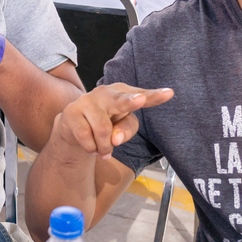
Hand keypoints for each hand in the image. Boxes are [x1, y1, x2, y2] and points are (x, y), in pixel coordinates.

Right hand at [52, 83, 173, 159]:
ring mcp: (87, 100)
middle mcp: (106, 92)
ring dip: (104, 146)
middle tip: (139, 100)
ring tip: (102, 148)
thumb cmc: (103, 123)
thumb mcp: (120, 128)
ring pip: (103, 130)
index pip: (142, 95)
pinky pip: (86, 137)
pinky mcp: (71, 111)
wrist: (72, 126)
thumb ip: (125, 131)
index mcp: (122, 93)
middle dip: (130, 101)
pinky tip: (90, 145)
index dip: (154, 96)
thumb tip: (114, 139)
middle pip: (121, 100)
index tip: (169, 93)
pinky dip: (91, 148)